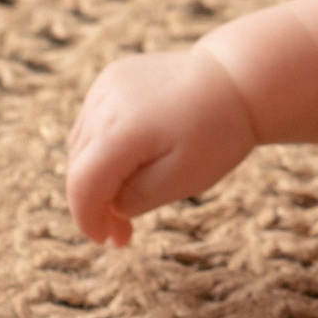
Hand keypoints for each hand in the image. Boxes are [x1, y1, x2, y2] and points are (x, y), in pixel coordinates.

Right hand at [65, 49, 257, 244]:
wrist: (237, 80)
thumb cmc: (217, 133)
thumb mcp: (183, 179)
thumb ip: (137, 198)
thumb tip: (111, 204)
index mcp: (119, 132)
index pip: (82, 185)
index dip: (87, 218)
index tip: (105, 239)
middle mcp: (104, 104)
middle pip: (80, 167)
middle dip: (95, 204)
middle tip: (121, 233)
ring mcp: (106, 86)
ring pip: (82, 145)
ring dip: (96, 177)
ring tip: (125, 201)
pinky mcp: (113, 78)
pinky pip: (93, 122)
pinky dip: (101, 148)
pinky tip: (127, 164)